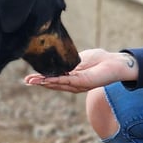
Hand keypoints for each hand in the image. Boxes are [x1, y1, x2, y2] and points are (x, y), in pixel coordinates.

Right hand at [23, 49, 137, 92]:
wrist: (115, 62)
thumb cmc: (101, 59)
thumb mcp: (80, 58)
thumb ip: (69, 61)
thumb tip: (58, 58)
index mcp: (72, 77)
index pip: (54, 79)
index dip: (42, 79)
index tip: (29, 78)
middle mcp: (74, 84)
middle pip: (54, 84)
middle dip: (40, 82)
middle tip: (27, 81)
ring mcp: (79, 84)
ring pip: (59, 84)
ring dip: (45, 82)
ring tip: (33, 81)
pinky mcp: (85, 81)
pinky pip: (69, 81)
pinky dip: (57, 80)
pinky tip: (48, 79)